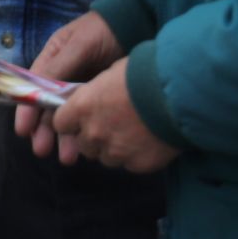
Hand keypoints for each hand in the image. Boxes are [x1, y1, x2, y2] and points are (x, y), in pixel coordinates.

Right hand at [16, 11, 124, 154]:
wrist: (138, 25)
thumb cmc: (103, 31)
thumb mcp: (79, 45)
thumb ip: (59, 67)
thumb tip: (39, 90)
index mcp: (52, 58)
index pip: (33, 87)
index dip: (27, 109)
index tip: (23, 130)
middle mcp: (63, 75)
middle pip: (48, 107)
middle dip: (44, 130)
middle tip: (42, 150)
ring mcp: (81, 87)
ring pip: (68, 116)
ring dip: (65, 136)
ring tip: (67, 157)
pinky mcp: (99, 97)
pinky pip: (87, 117)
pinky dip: (83, 132)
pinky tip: (84, 148)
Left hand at [50, 59, 179, 172]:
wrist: (177, 94)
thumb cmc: (142, 74)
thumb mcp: (111, 73)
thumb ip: (94, 92)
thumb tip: (93, 95)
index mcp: (82, 108)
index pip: (60, 123)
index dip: (70, 120)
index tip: (78, 117)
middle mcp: (93, 133)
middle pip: (82, 144)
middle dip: (92, 136)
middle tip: (110, 124)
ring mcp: (115, 152)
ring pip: (104, 157)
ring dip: (112, 148)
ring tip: (131, 132)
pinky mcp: (137, 165)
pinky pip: (128, 164)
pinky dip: (135, 155)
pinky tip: (148, 141)